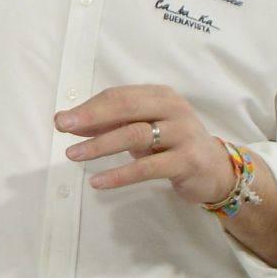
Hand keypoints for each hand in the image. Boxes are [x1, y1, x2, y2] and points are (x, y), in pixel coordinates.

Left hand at [55, 84, 233, 205]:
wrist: (214, 169)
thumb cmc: (172, 145)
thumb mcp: (144, 129)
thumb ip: (111, 124)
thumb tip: (68, 121)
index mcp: (162, 96)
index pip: (121, 95)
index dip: (90, 106)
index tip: (62, 119)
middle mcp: (175, 109)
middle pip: (128, 107)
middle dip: (93, 116)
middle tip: (62, 127)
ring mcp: (183, 134)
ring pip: (136, 134)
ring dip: (101, 145)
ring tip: (73, 155)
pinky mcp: (187, 160)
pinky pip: (148, 167)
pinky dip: (120, 174)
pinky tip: (98, 182)